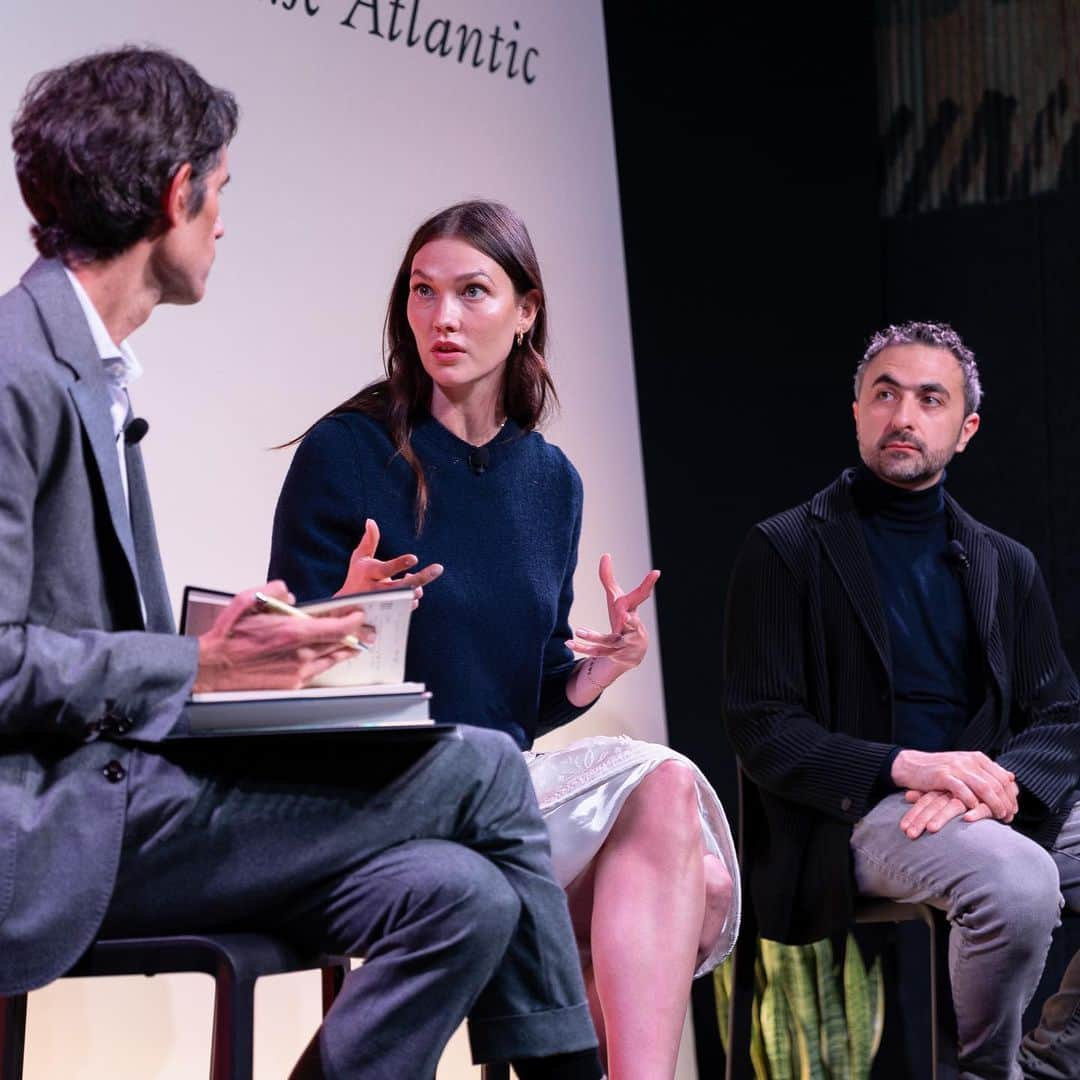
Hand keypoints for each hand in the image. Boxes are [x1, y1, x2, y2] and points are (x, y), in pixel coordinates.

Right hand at [194, 581, 373, 691]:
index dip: (353, 621)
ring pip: (331, 659)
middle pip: (340, 645)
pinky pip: (317, 672)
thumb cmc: (228, 636)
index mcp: (292, 632)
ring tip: (357, 645)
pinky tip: (332, 658)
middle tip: (368, 631)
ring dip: (346, 651)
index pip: (337, 628)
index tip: (359, 615)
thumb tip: (290, 595)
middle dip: (357, 636)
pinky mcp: (291, 684)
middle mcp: (299, 654)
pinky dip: (327, 662)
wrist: (213, 667)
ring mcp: (297, 671)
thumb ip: (274, 591)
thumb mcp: (247, 600)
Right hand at [336, 519, 442, 605]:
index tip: (414, 558)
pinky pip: (406, 608)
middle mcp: (374, 590)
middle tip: (438, 568)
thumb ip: (369, 541)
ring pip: (405, 598)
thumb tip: (371, 520)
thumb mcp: (359, 558)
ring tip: (417, 582)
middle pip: (400, 586)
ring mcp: (382, 604)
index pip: (385, 569)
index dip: (400, 564)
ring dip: (417, 590)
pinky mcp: (387, 613)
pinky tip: (413, 591)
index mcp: (368, 573)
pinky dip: (412, 599)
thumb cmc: (357, 576)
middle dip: (421, 578)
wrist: (347, 607)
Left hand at [567, 554, 659, 673]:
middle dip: (628, 621)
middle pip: (630, 623)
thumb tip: (605, 554)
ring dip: (594, 637)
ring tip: (580, 631)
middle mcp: (632, 627)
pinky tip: (569, 643)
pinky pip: (597, 652)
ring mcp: (623, 642)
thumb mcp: (616, 598)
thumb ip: (608, 578)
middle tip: (623, 616)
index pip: (642, 595)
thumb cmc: (623, 618)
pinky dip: (583, 649)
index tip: (656, 572)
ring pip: (609, 641)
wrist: (633, 650)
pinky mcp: (613, 653)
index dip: (648, 583)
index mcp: (632, 610)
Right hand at [891, 749, 1017, 821]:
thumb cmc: (941, 771)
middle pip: (997, 784)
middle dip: (1006, 803)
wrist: (912, 765)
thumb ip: (987, 772)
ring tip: (997, 817)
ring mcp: (956, 767)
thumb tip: (1011, 778)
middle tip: (1008, 817)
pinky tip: (974, 811)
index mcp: (978, 758)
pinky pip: (963, 790)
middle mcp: (970, 760)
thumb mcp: (966, 767)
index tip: (1013, 811)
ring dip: (994, 804)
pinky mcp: (943, 775)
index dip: (1012, 796)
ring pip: (984, 787)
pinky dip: (971, 801)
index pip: (1004, 778)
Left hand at [899, 789, 993, 838]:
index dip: (914, 814)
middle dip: (920, 819)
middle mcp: (955, 792)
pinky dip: (976, 812)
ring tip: (930, 829)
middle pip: (934, 804)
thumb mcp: (944, 794)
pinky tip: (967, 819)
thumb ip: (926, 795)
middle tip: (909, 834)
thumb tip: (907, 795)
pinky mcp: (990, 801)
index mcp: (944, 790)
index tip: (902, 828)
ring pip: (953, 806)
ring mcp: (972, 795)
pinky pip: (983, 807)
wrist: (994, 783)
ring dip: (941, 818)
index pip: (925, 801)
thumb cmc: (964, 794)